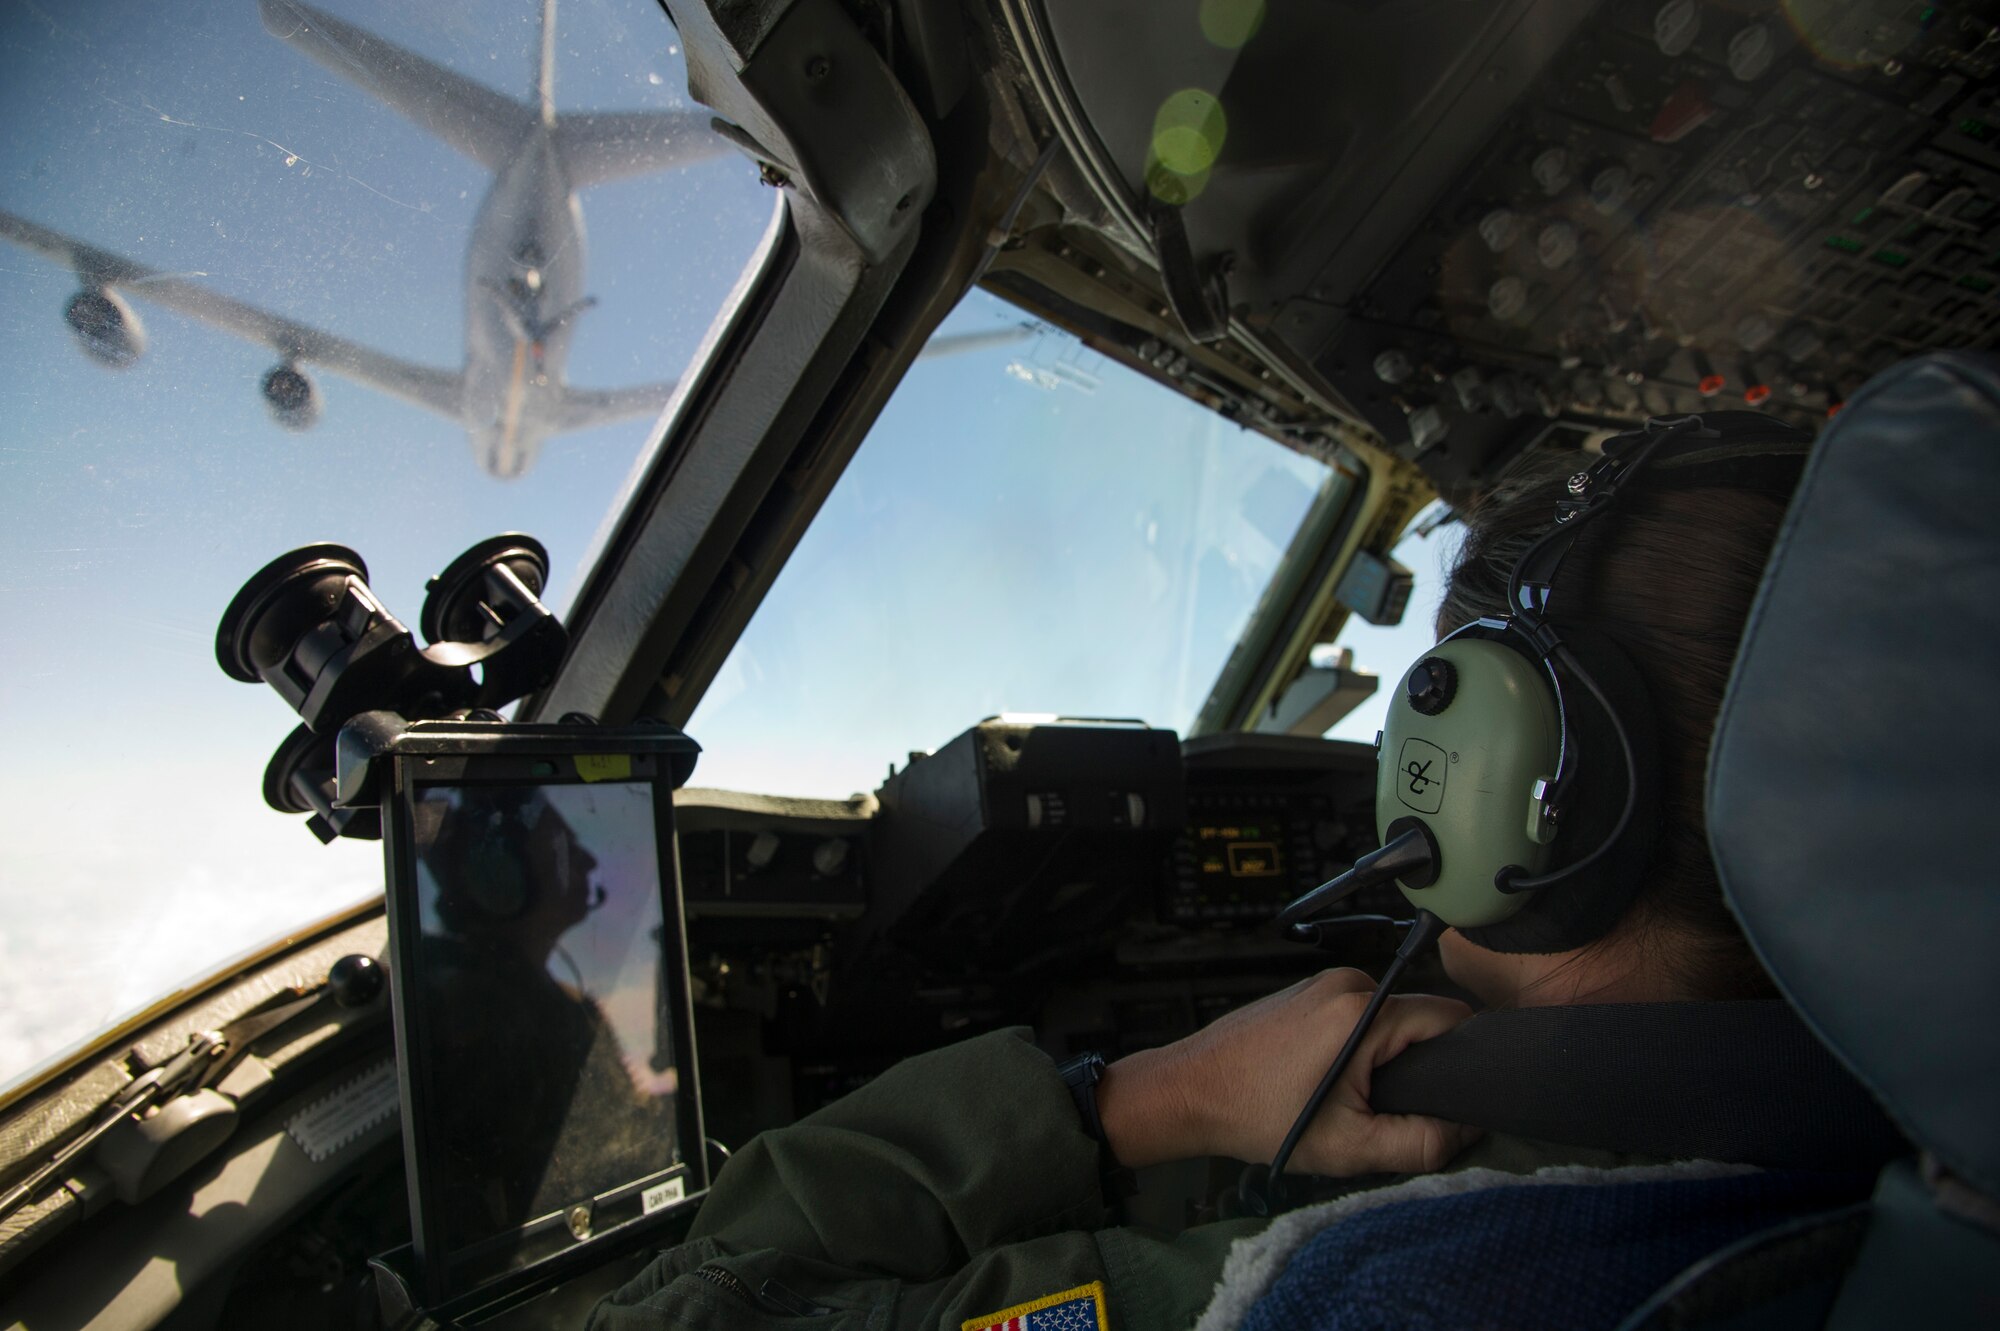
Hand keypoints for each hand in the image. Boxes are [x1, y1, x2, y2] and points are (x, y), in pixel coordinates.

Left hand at [1095, 969, 1478, 1176]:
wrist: (1188, 1091)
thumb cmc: (1256, 1117)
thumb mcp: (1348, 1147)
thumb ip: (1420, 1142)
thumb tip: (1468, 1129)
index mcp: (1361, 1011)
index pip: (1451, 1018)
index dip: (1464, 1059)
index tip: (1454, 1098)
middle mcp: (1347, 983)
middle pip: (1420, 1020)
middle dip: (1419, 1065)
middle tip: (1388, 1109)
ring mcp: (1324, 982)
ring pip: (1389, 1020)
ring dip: (1386, 1058)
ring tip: (1353, 1099)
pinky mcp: (1307, 991)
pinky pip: (1358, 1015)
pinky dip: (1359, 1047)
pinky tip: (1330, 1080)